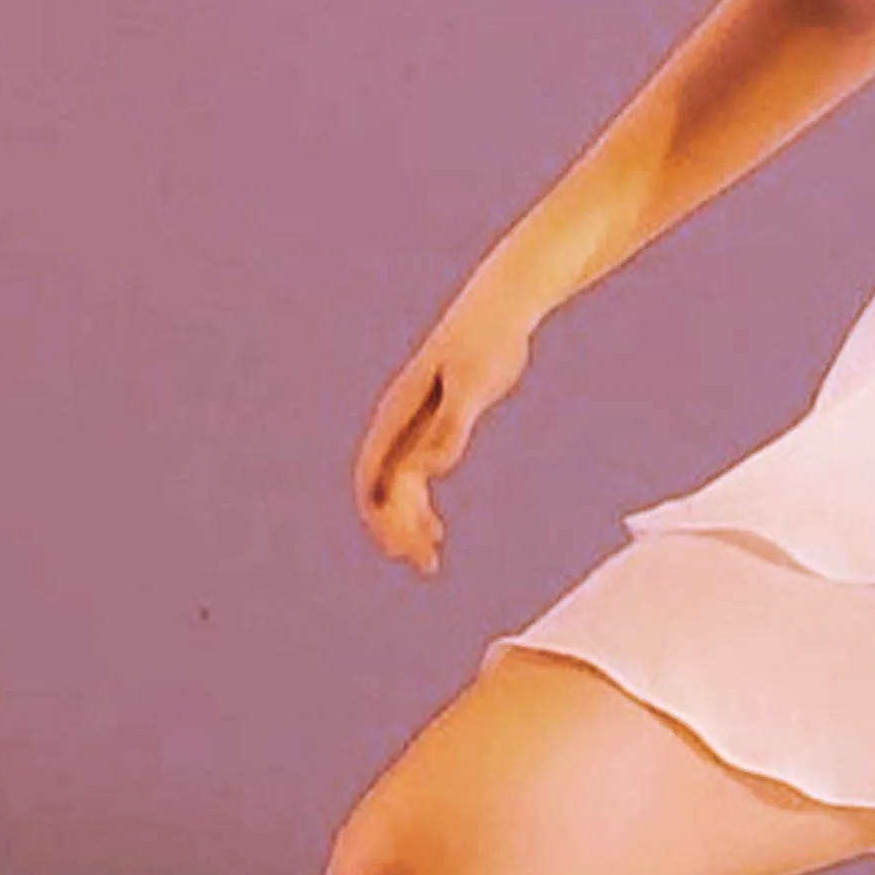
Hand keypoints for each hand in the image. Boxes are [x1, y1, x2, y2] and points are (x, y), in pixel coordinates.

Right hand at [353, 284, 538, 576]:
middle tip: (425, 564)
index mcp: (397, 416)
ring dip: (408, 524)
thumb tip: (428, 472)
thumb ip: (450, 428)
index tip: (400, 548)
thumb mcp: (473, 386)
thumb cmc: (487, 342)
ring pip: (398, 488)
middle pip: (382, 489)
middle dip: (396, 529)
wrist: (500, 310)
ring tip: (429, 560)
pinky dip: (421, 506)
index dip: (380, 516)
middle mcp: (397, 424)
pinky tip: (437, 529)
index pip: (374, 477)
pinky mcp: (435, 425)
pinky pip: (416, 477)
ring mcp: (413, 426)